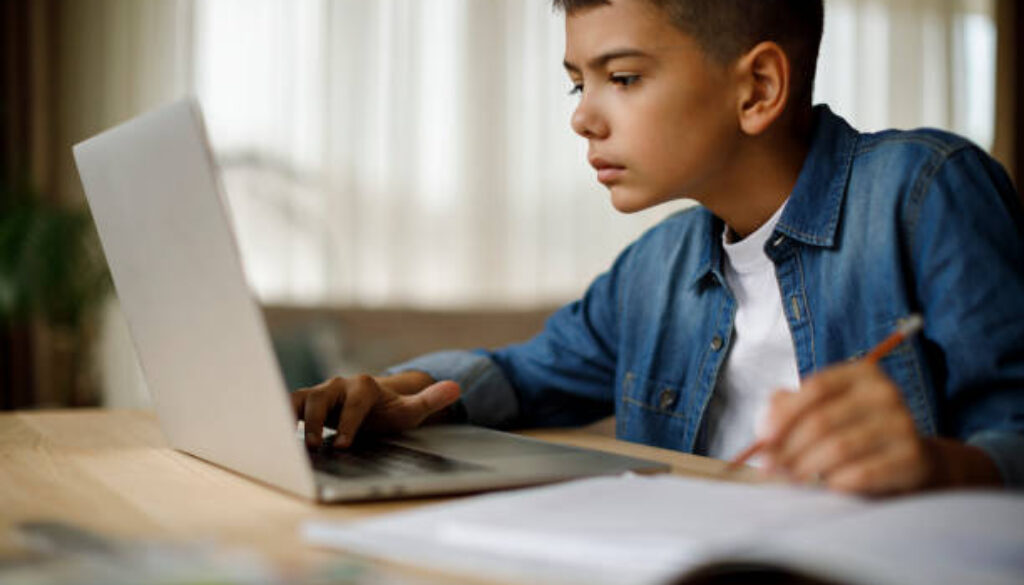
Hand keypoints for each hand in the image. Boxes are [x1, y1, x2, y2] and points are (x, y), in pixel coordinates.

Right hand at [289, 371, 460, 448]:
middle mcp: (338, 385)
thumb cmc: (390, 411)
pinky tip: (270, 436)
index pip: (354, 403)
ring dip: (292, 418)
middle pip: (320, 397)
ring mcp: (320, 393)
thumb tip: (457, 387)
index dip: (348, 423)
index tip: (343, 444)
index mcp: (363, 386)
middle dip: (315, 421)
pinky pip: (287, 406)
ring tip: (288, 442)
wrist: (373, 408)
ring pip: (300, 399)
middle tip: (314, 447)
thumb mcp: (411, 410)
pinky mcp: (305, 402)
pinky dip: (278, 416)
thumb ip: (430, 400)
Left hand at [758, 361, 933, 494]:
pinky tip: (826, 486)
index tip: (763, 438)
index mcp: (862, 373)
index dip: (785, 414)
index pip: (816, 388)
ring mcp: (903, 424)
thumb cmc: (855, 431)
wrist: (911, 459)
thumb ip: (789, 409)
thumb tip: (765, 426)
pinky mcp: (913, 458)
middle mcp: (886, 393)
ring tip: (790, 478)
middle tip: (769, 466)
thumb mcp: (825, 410)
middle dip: (788, 447)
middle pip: (823, 420)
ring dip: (806, 467)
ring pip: (838, 448)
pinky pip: (862, 473)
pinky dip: (835, 482)